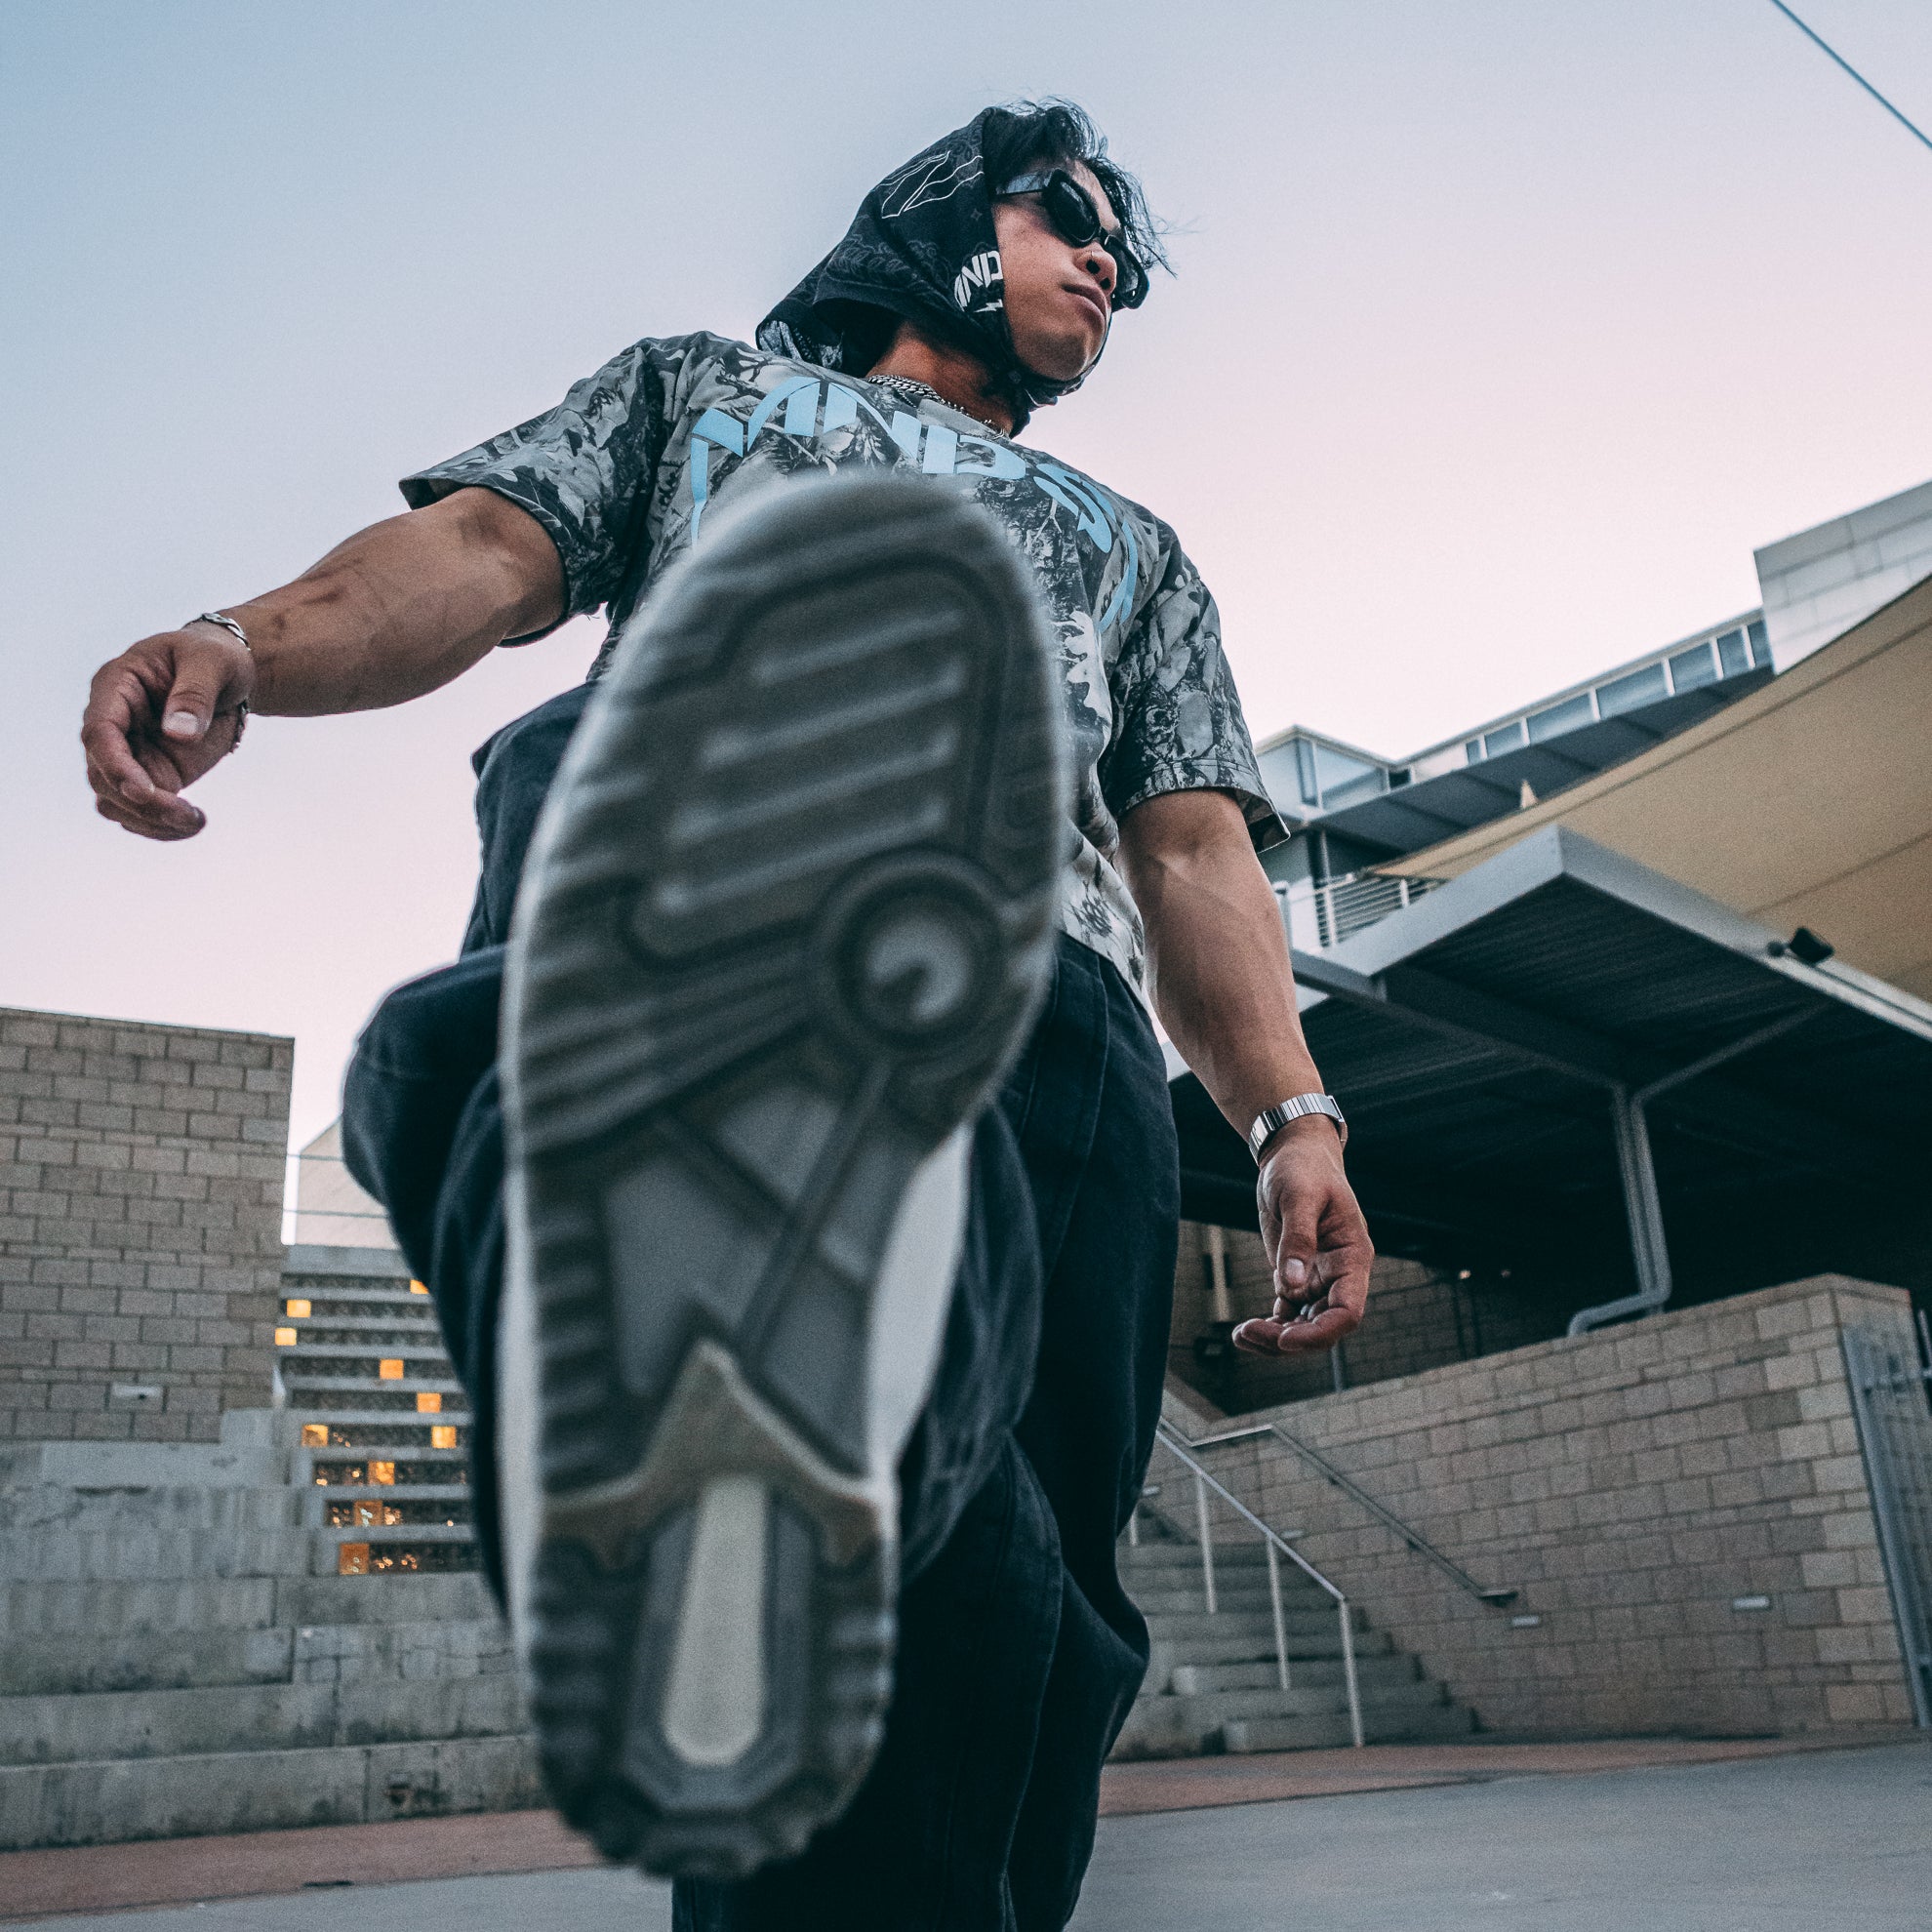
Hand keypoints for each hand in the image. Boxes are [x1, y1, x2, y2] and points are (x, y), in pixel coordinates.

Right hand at [81, 625, 254, 839]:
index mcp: (116, 688)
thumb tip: (179, 732)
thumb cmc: (214, 657)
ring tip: (194, 821)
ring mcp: (130, 753)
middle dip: (140, 802)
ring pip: (114, 801)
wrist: (228, 674)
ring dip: (149, 821)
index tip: (144, 792)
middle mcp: (114, 725)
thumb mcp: (213, 662)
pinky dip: (160, 826)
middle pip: (102, 775)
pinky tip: (192, 824)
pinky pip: (140, 811)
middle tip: (186, 815)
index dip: (115, 765)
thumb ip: (195, 692)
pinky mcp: (152, 774)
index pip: (99, 732)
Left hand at [1233, 1116, 1373, 1355]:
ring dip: (1274, 1339)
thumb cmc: (1304, 1169)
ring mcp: (1316, 1279)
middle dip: (1288, 1340)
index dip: (1320, 1333)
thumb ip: (1298, 1239)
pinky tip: (1243, 1331)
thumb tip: (1290, 1286)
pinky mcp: (1293, 1277)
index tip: (1285, 1338)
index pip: (1348, 1312)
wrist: (1293, 1155)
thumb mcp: (1299, 1196)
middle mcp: (1338, 1276)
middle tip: (1248, 1334)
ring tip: (1240, 1336)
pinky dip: (1268, 1327)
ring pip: (1302, 1326)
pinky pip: (1286, 1314)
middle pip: (1322, 1326)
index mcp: (1352, 1258)